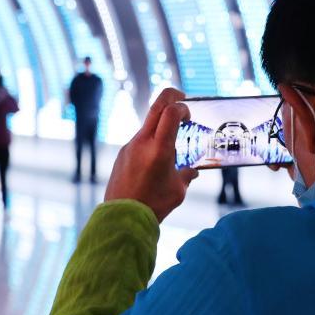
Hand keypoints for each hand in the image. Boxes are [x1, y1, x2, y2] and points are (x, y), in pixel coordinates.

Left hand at [104, 88, 197, 222]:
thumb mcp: (178, 190)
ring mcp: (130, 146)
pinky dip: (151, 141)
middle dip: (171, 97)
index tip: (189, 115)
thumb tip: (192, 171)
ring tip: (172, 143)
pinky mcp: (122, 153)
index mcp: (159, 148)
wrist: (122, 217)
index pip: (170, 112)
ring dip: (161, 124)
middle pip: (156, 106)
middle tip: (182, 99)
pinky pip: (139, 140)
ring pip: (147, 124)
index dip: (182, 106)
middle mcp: (142, 142)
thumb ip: (186, 175)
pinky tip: (155, 160)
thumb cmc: (153, 205)